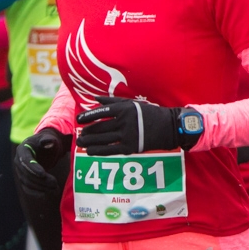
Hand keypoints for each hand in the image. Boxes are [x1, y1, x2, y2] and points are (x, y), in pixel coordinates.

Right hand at [14, 128, 70, 201]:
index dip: (33, 168)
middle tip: (55, 183)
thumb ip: (49, 140)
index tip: (43, 174)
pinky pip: (27, 186)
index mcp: (22, 149)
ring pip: (27, 181)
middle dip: (40, 180)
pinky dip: (35, 191)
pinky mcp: (24, 177)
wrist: (45, 147)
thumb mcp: (49, 138)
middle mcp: (18, 161)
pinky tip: (45, 195)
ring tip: (55, 189)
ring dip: (40, 187)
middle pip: (26, 173)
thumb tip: (49, 141)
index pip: (25, 160)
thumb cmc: (48, 141)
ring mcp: (20, 170)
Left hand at [76, 97, 198, 154]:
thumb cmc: (150, 113)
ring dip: (89, 141)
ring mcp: (127, 135)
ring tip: (81, 141)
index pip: (101, 112)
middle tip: (80, 134)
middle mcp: (124, 121)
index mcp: (124, 109)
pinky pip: (110, 150)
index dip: (88, 116)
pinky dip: (98, 151)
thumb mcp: (132, 103)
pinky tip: (89, 151)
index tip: (79, 119)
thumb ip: (113, 101)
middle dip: (87, 131)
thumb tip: (95, 98)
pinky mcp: (130, 147)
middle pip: (100, 127)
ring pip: (102, 139)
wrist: (169, 127)